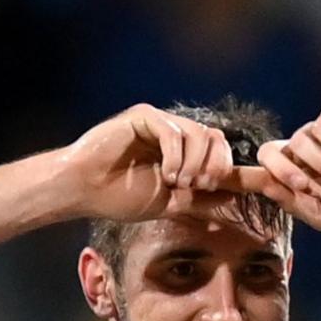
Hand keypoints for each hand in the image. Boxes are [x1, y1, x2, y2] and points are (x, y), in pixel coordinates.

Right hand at [53, 104, 263, 223]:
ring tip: (179, 183)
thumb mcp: (171, 203)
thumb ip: (201, 200)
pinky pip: (174, 131)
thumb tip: (234, 197)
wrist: (86, 190)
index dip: (228, 167)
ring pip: (198, 133)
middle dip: (216, 164)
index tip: (220, 188)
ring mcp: (160, 123)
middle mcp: (175, 133)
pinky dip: (176, 156)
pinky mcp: (144, 117)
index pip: (220, 149)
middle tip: (200, 186)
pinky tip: (167, 175)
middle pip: (216, 137)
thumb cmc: (121, 197)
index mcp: (184, 152)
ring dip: (196, 163)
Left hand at [244, 107, 320, 231]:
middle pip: (268, 152)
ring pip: (298, 140)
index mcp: (293, 180)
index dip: (234, 177)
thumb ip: (295, 204)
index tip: (210, 181)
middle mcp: (299, 155)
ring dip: (317, 161)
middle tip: (303, 184)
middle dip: (281, 170)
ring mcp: (316, 136)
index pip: (258, 176)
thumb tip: (264, 186)